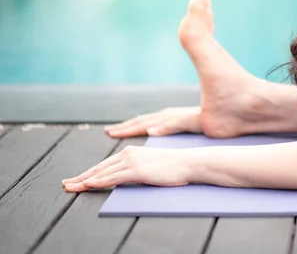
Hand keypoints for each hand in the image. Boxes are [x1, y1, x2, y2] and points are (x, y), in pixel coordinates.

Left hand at [62, 145, 193, 191]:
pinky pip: (113, 177)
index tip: (77, 179)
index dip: (89, 172)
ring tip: (71, 187)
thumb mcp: (151, 165)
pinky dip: (98, 181)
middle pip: (99, 167)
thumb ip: (137, 168)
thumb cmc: (173, 166)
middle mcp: (128, 153)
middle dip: (81, 176)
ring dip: (85, 180)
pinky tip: (88, 184)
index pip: (105, 164)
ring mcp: (132, 161)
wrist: (188, 162)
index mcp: (131, 152)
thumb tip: (128, 176)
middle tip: (66, 184)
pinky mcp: (137, 170)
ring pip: (102, 172)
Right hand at [104, 107, 201, 137]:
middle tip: (109, 131)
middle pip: (142, 120)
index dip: (126, 129)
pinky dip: (147, 124)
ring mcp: (174, 116)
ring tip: (123, 127)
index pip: (141, 123)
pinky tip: (147, 127)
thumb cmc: (210, 120)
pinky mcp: (180, 119)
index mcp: (168, 117)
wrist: (227, 114)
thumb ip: (170, 126)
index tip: (110, 133)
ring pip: (148, 120)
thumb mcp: (190, 122)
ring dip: (134, 124)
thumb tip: (150, 130)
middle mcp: (168, 115)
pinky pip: (157, 121)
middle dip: (125, 126)